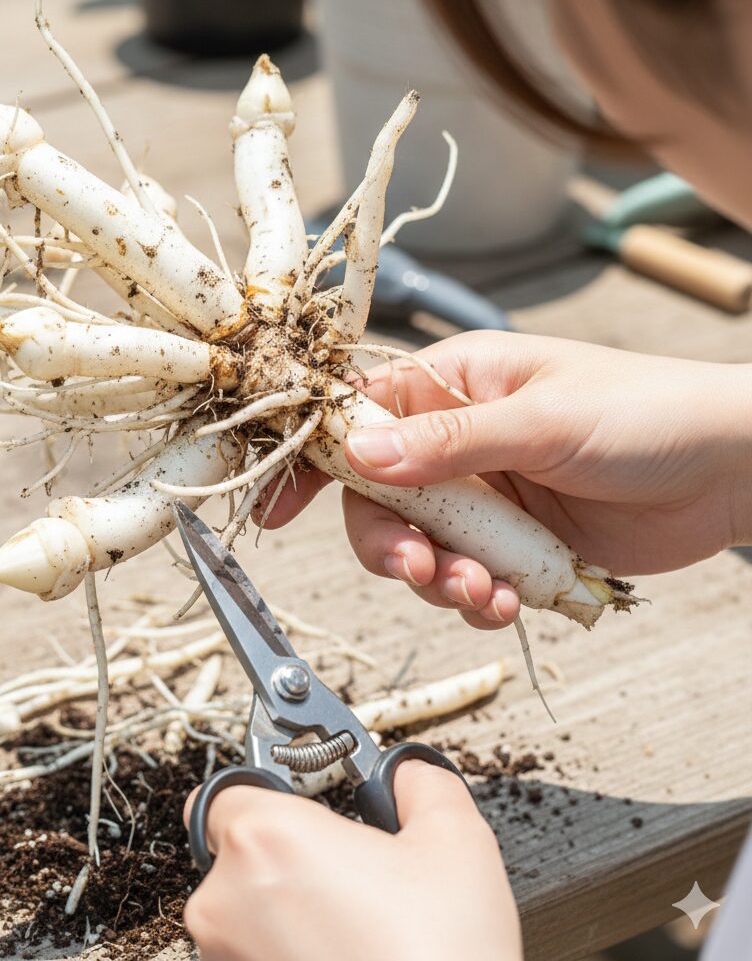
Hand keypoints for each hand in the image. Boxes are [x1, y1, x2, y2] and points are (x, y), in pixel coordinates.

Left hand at [182, 760, 521, 960]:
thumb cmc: (440, 960)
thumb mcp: (456, 843)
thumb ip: (421, 783)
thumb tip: (408, 773)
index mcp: (266, 838)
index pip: (230, 788)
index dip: (272, 788)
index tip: (311, 798)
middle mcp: (224, 900)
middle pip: (236, 849)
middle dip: (289, 851)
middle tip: (350, 867)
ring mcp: (226, 959)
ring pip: (245, 909)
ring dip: (287, 906)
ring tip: (357, 923)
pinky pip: (252, 955)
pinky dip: (287, 950)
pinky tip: (345, 955)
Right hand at [259, 332, 751, 628]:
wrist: (731, 471)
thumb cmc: (646, 414)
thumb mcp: (542, 421)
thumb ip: (447, 444)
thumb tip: (360, 457)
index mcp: (453, 385)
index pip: (357, 416)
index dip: (314, 459)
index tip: (279, 509)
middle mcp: (456, 441)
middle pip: (377, 499)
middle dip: (388, 543)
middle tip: (418, 568)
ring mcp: (484, 496)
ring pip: (419, 549)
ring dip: (438, 580)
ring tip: (485, 590)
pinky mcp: (514, 544)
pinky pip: (467, 580)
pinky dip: (477, 599)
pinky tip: (510, 600)